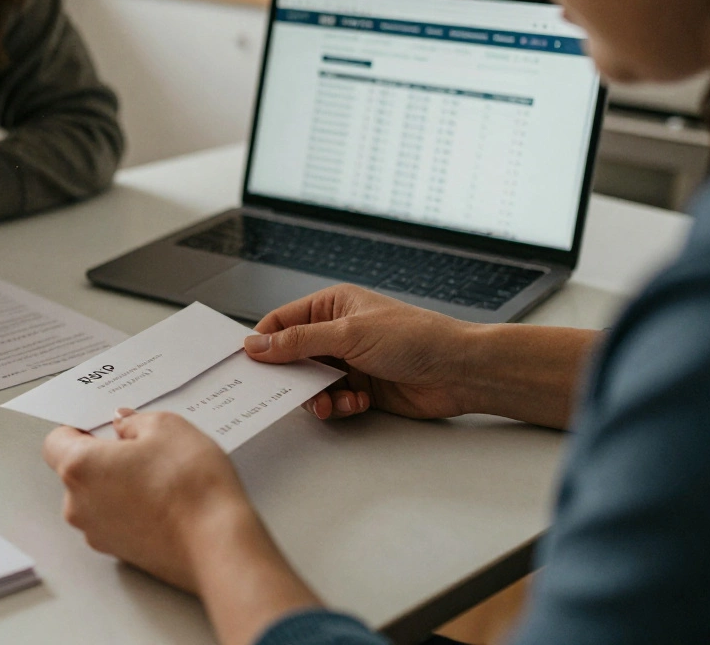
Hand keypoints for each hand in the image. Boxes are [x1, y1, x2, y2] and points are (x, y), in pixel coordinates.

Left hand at [43, 411, 321, 644]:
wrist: (217, 543)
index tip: (104, 426)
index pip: (55, 442)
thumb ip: (135, 421)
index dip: (79, 429)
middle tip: (142, 447)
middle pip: (77, 472)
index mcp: (80, 468)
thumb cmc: (190, 486)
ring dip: (119, 484)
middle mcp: (79, 505)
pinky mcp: (121, 554)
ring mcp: (98, 534)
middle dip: (104, 456)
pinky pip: (117, 520)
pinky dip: (133, 509)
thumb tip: (124, 425)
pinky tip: (166, 501)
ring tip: (161, 476)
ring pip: (98, 498)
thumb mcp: (167, 427)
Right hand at [244, 284, 476, 421]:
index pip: (282, 321)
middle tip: (290, 390)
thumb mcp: (348, 334)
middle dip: (292, 376)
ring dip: (318, 396)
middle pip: (293, 356)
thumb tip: (258, 343)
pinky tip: (359, 402)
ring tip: (334, 401)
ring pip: (311, 383)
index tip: (250, 364)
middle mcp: (337, 331)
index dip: (264, 342)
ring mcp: (349, 360)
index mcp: (332, 305)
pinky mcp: (361, 386)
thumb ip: (299, 341)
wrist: (459, 371)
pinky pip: (333, 399)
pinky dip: (340, 404)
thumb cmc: (416, 338)